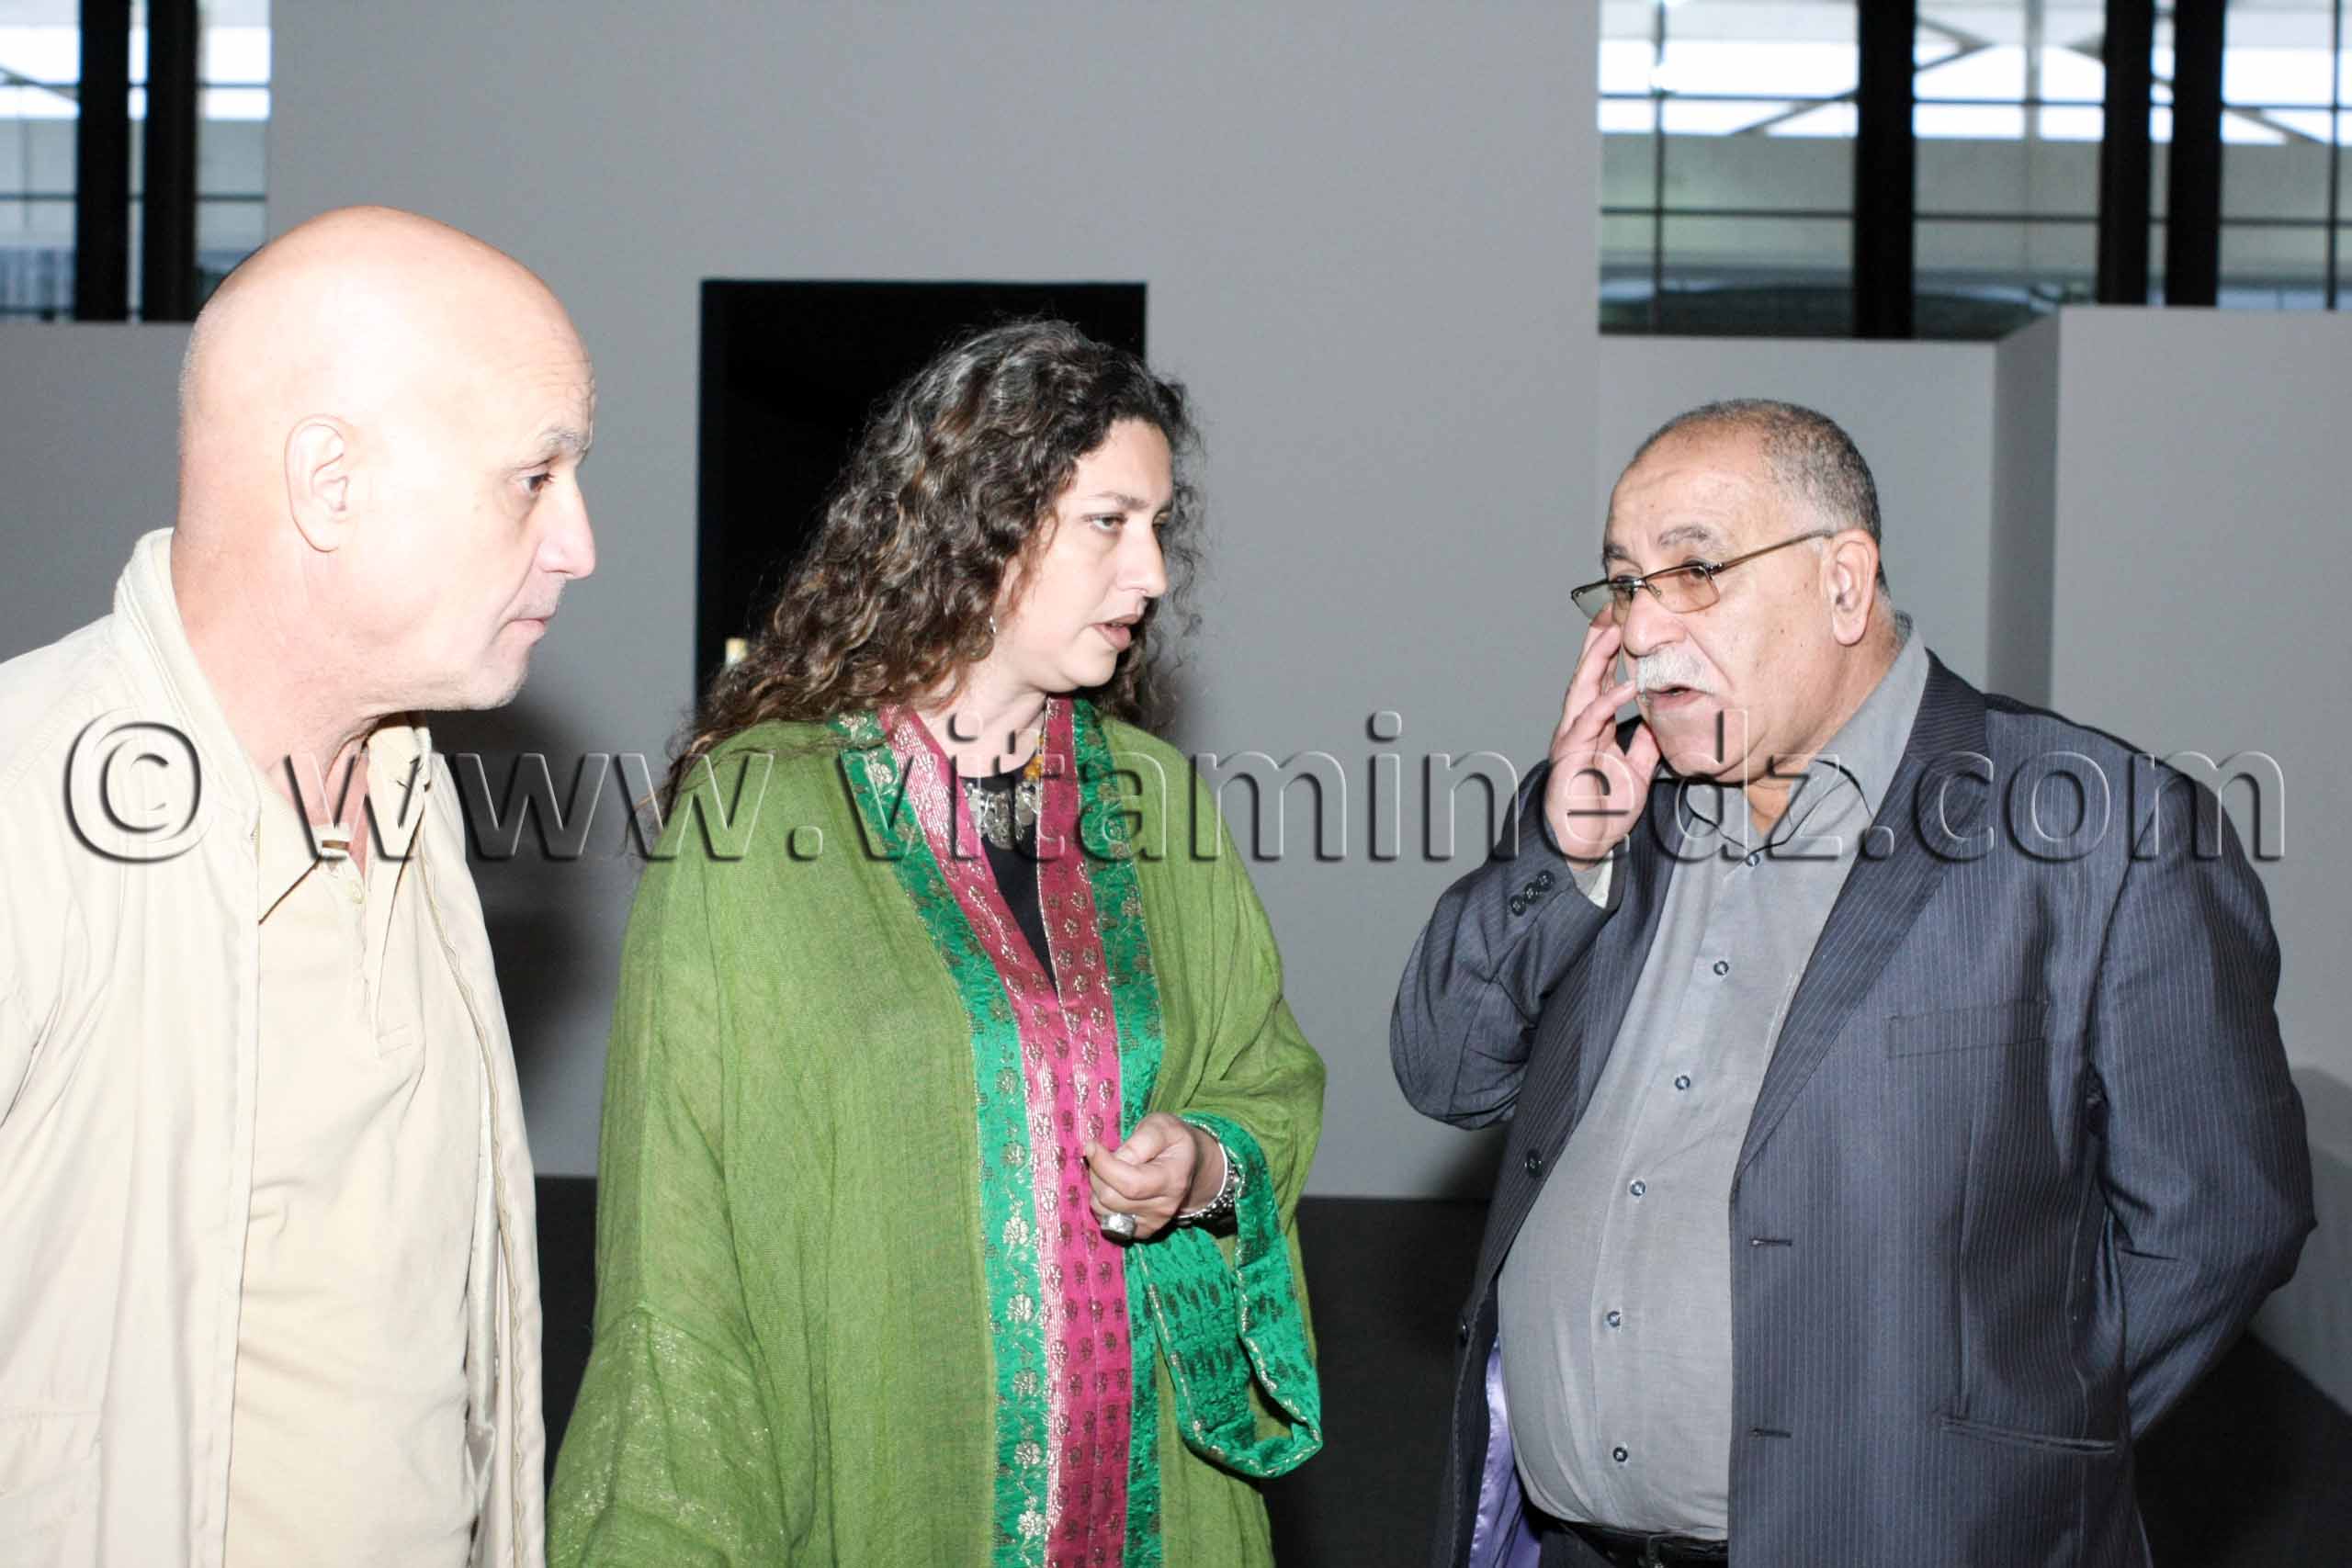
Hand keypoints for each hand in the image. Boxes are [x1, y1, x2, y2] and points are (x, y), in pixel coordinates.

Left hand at [1082, 1113, 1221, 1242]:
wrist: (1189, 1165)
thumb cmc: (1172, 1141)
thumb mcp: (1162, 1126)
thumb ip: (1139, 1141)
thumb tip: (1112, 1158)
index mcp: (1173, 1179)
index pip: (1130, 1183)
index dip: (1103, 1165)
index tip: (1092, 1145)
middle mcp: (1164, 1207)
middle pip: (1111, 1198)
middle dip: (1097, 1172)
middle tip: (1100, 1154)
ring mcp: (1153, 1222)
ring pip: (1104, 1210)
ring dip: (1097, 1186)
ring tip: (1108, 1168)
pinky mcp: (1141, 1231)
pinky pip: (1106, 1220)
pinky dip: (1101, 1201)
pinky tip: (1112, 1185)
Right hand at [1543, 620, 1661, 863]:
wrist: (1582, 843)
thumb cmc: (1603, 810)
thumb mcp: (1636, 771)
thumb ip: (1645, 744)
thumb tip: (1659, 721)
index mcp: (1592, 727)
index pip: (1599, 681)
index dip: (1608, 653)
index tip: (1619, 625)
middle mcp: (1578, 725)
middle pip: (1586, 674)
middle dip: (1597, 642)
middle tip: (1609, 610)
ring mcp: (1572, 736)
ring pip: (1583, 687)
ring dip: (1598, 659)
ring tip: (1612, 632)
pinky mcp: (1571, 752)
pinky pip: (1591, 720)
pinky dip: (1609, 701)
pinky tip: (1627, 686)